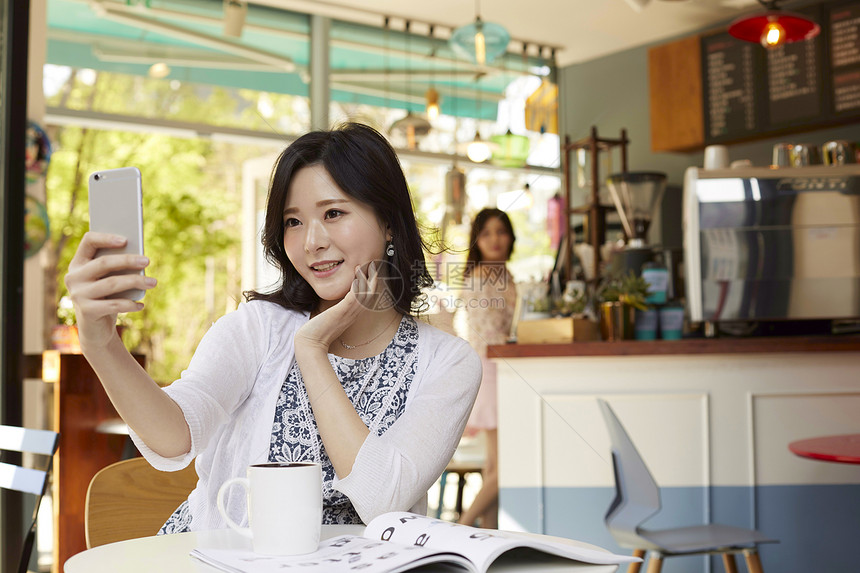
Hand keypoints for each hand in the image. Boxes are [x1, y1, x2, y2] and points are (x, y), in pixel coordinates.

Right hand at [64, 232, 155, 348]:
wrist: (95, 328)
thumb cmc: (106, 297)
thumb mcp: (108, 280)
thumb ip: (117, 267)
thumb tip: (140, 259)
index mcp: (78, 263)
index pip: (88, 242)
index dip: (106, 238)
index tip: (126, 239)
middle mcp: (74, 277)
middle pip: (103, 263)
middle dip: (127, 260)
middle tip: (147, 260)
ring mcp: (78, 294)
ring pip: (111, 283)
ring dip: (135, 281)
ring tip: (153, 282)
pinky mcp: (87, 311)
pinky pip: (113, 305)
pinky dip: (130, 304)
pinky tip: (141, 304)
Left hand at [294, 260, 384, 353]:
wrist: (311, 344)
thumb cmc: (317, 332)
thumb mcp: (330, 317)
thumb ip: (334, 309)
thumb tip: (332, 303)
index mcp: (352, 314)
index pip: (366, 297)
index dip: (370, 284)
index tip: (368, 271)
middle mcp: (353, 314)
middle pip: (370, 294)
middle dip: (373, 279)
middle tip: (372, 265)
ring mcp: (348, 313)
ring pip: (365, 294)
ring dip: (366, 279)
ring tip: (364, 266)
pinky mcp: (341, 312)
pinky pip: (354, 298)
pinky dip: (357, 287)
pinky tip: (356, 278)